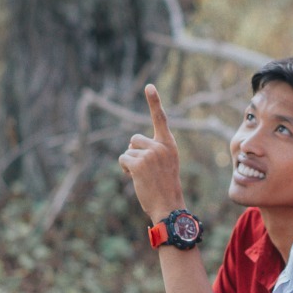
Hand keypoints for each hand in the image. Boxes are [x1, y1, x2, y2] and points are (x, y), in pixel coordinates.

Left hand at [119, 84, 185, 219]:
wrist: (169, 205)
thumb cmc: (165, 186)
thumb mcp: (165, 163)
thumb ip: (153, 150)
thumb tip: (130, 145)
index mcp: (169, 144)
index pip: (160, 119)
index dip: (154, 101)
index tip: (149, 86)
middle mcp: (161, 146)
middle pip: (134, 139)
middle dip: (134, 152)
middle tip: (146, 170)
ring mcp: (150, 154)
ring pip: (128, 150)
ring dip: (130, 163)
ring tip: (143, 176)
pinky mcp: (139, 163)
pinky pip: (123, 159)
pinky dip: (124, 168)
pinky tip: (135, 178)